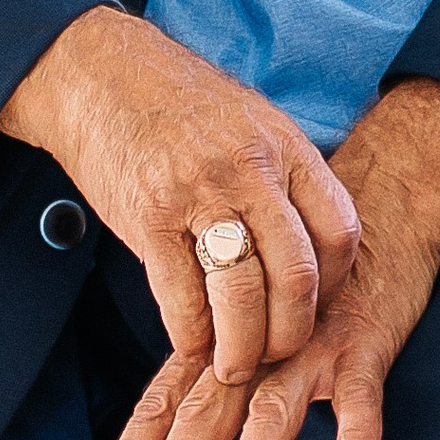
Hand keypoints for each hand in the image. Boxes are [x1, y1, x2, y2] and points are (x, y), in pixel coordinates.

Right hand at [0, 7, 358, 388]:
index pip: (339, 232)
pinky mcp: (148, 219)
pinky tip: (193, 343)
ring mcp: (198, 195)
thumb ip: (286, 179)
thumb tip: (315, 250)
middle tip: (278, 355)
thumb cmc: (182, 105)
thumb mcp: (254, 123)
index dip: (335, 285)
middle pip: (297, 275)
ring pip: (242, 295)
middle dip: (292, 332)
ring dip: (243, 347)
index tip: (314, 305)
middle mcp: (249, 172)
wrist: (100, 74)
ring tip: (235, 365)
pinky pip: (182, 297)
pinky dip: (192, 335)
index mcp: (285, 148)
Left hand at [97, 74, 439, 439]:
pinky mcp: (365, 345)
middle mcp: (258, 347)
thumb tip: (172, 418)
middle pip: (209, 411)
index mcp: (224, 344)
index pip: (167, 402)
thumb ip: (217, 362)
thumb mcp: (252, 316)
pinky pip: (360, 395)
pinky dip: (356, 433)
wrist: (381, 208)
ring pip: (275, 409)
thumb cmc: (310, 276)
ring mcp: (311, 347)